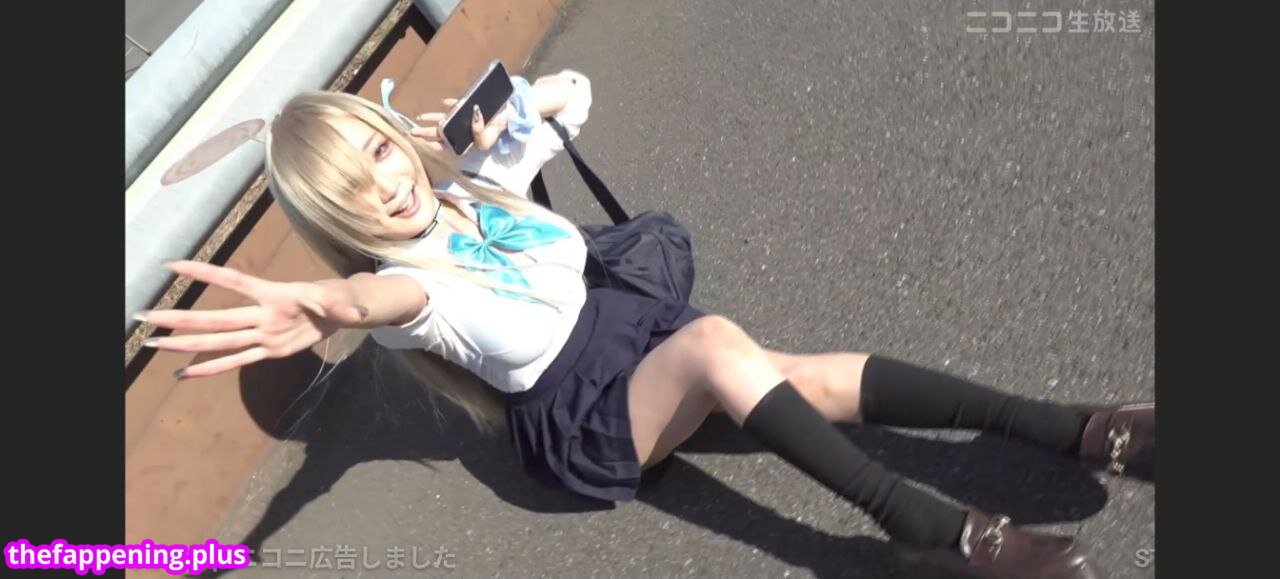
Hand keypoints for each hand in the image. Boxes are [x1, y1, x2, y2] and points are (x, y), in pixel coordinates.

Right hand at [138, 260, 367, 378]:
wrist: (343, 312)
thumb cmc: (339, 298)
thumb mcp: (343, 300)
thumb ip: (343, 308)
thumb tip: (355, 315)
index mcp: (273, 294)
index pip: (234, 280)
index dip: (206, 273)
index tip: (172, 265)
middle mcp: (261, 315)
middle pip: (215, 317)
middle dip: (179, 318)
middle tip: (143, 315)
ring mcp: (261, 334)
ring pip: (218, 340)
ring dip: (186, 343)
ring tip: (152, 344)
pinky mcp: (268, 351)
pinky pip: (235, 361)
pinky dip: (210, 368)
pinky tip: (183, 373)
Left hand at [411, 98, 511, 152]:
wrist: (508, 116)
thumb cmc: (497, 129)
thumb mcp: (488, 136)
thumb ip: (478, 130)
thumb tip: (471, 116)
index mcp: (465, 143)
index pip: (447, 147)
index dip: (436, 146)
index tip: (427, 144)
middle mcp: (461, 133)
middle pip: (441, 134)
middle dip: (426, 133)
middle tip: (412, 132)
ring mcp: (462, 121)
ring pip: (444, 120)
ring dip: (431, 118)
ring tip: (419, 118)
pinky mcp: (466, 109)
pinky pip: (455, 106)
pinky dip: (450, 104)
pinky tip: (444, 102)